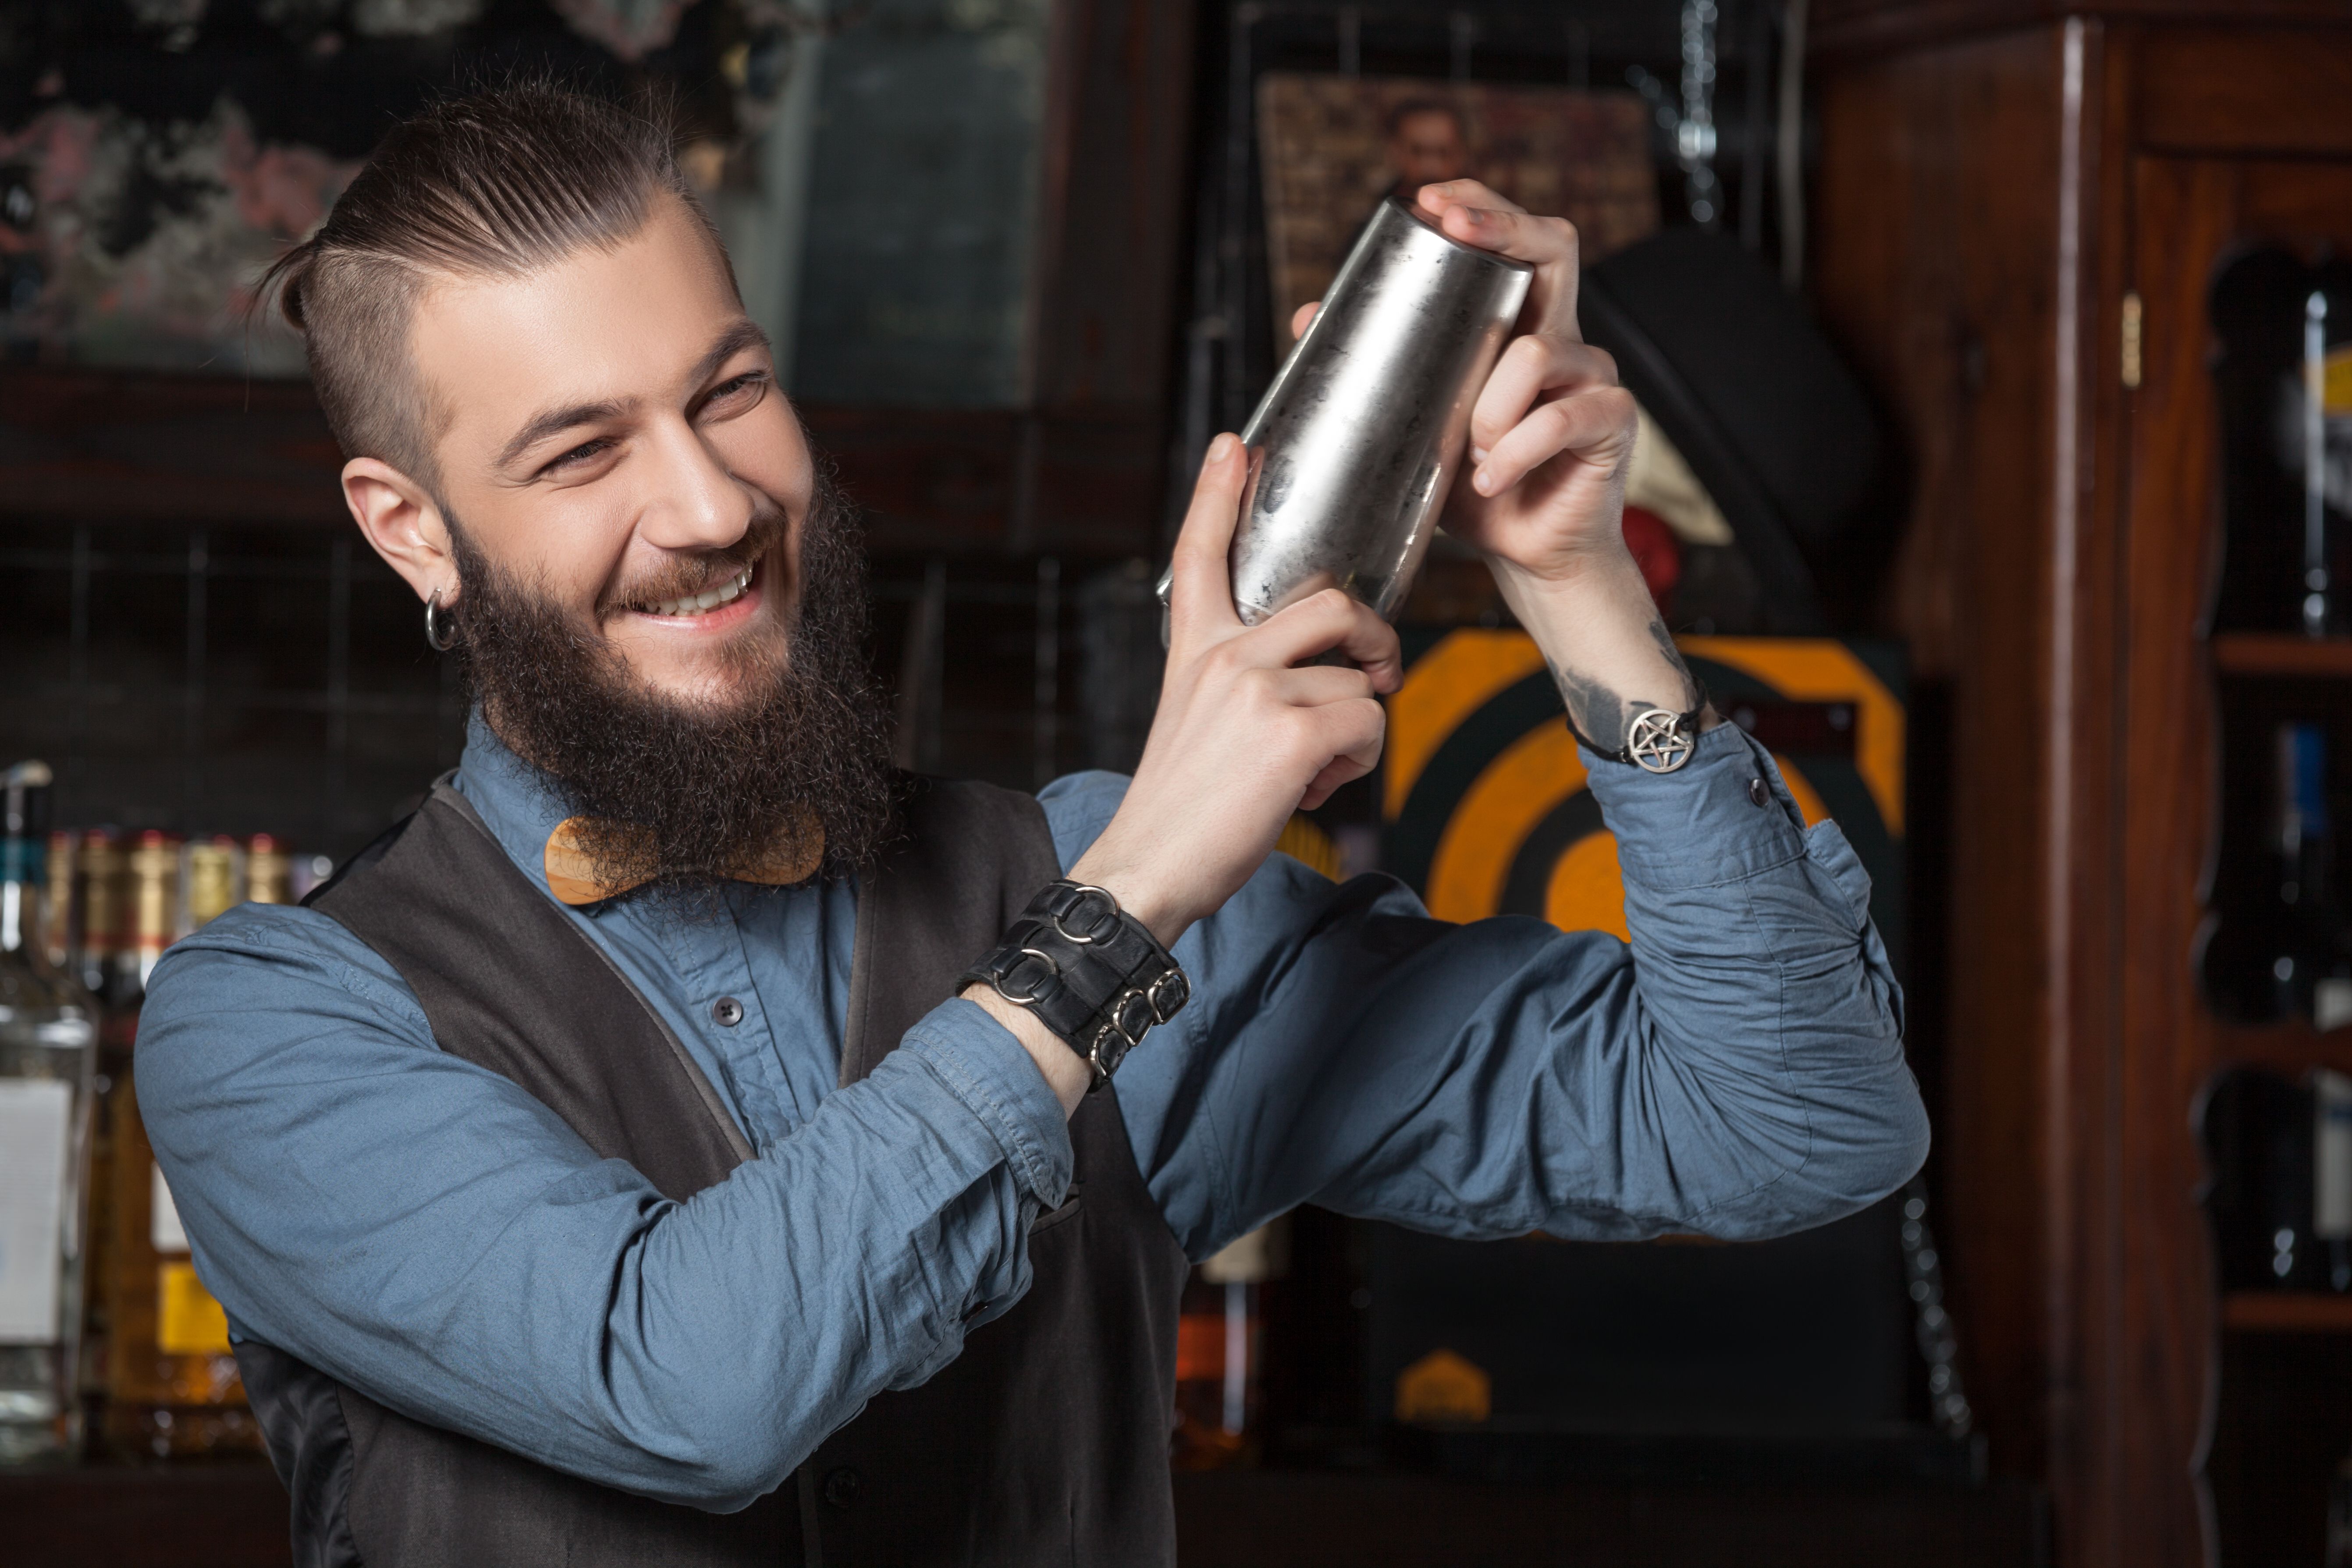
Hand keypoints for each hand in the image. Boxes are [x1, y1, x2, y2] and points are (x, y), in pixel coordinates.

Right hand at [1070, 434, 1400, 948]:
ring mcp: (1258, 688)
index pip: (1201, 554)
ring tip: (1312, 769)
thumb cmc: (1183, 808)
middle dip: (1374, 636)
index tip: (1235, 445)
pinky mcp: (1292, 731)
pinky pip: (1369, 723)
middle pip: (1330, 604)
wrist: (1149, 867)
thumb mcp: (1198, 724)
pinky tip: (1315, 788)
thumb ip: (1244, 686)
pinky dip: (1358, 762)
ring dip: (1356, 730)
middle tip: (1379, 674)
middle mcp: (1224, 657)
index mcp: (1194, 652)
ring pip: (1358, 680)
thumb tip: (1323, 684)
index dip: (1218, 494)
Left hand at [1290, 180, 1703, 743]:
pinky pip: (1558, 418)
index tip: (1429, 199)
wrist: (1524, 555)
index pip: (1517, 242)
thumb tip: (1306, 314)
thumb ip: (1379, 370)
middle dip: (1501, 227)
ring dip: (1489, 409)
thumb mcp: (1415, 423)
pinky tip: (1489, 481)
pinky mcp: (1613, 419)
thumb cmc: (1473, 488)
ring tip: (1470, 456)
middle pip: (1554, 247)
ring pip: (1535, 353)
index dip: (1482, 207)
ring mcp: (1595, 376)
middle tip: (1451, 227)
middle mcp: (1565, 337)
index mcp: (1520, 328)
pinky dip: (1514, 452)